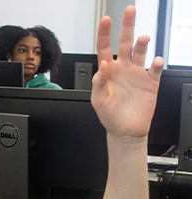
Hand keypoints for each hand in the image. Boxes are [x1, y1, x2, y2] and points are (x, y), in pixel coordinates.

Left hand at [91, 5, 163, 138]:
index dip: (104, 33)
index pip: (104, 47)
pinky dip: (157, 63)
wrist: (126, 131)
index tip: (106, 20)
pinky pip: (155, 69)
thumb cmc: (109, 116)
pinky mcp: (150, 82)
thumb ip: (98, 84)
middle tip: (130, 10)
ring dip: (142, 43)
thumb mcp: (98, 101)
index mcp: (108, 71)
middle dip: (127, 26)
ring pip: (141, 52)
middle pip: (125, 42)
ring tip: (143, 39)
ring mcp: (137, 74)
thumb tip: (102, 67)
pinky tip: (155, 61)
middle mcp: (123, 68)